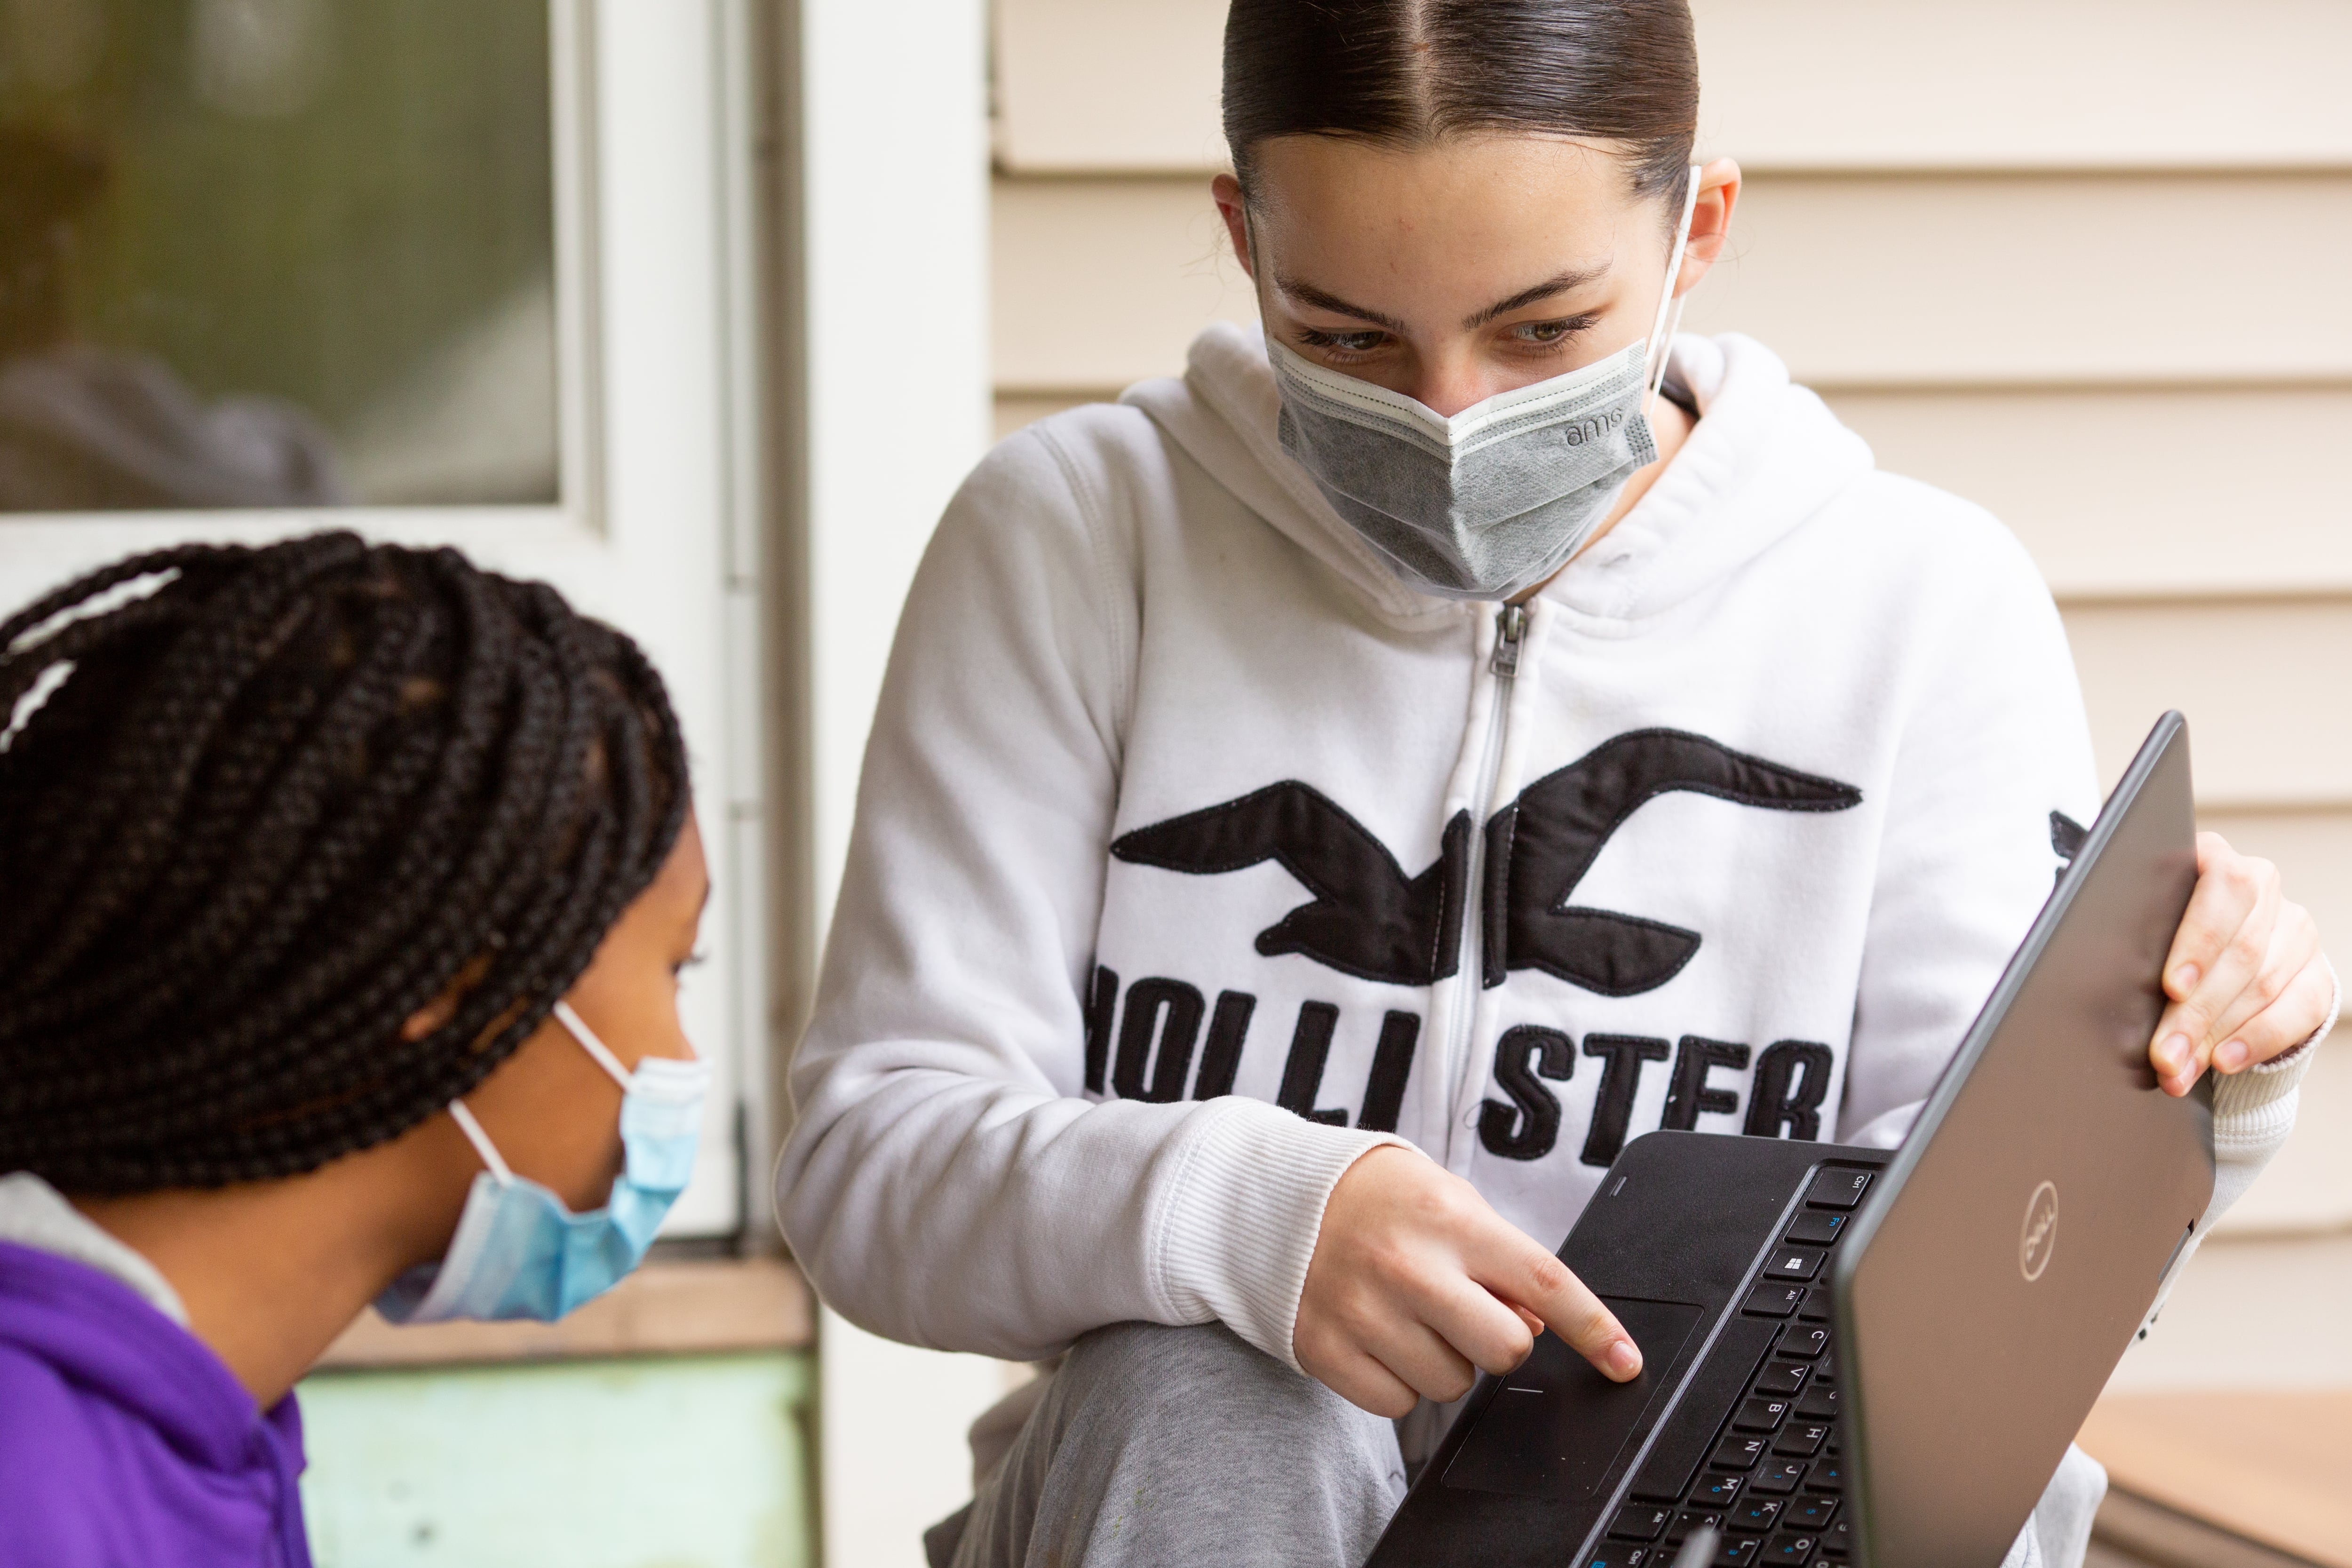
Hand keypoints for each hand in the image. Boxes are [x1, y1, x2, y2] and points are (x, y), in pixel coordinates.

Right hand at [1295, 1145, 1640, 1417]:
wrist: (1273, 1198)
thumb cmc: (1377, 1200)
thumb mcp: (1448, 1204)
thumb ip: (1497, 1260)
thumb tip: (1536, 1325)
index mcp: (1450, 1221)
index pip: (1543, 1281)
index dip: (1594, 1328)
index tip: (1626, 1362)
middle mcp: (1408, 1266)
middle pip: (1504, 1348)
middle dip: (1501, 1340)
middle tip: (1466, 1310)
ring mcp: (1363, 1311)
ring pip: (1452, 1384)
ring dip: (1445, 1360)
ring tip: (1409, 1314)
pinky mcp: (1326, 1350)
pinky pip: (1398, 1404)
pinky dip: (1399, 1382)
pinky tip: (1379, 1337)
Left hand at [2149, 831, 2330, 1096]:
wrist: (2201, 958)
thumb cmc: (2151, 934)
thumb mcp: (2136, 923)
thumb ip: (2128, 932)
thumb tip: (2093, 973)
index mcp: (2212, 857)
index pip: (2221, 888)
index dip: (2198, 942)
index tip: (2171, 986)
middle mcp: (2261, 886)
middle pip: (2239, 950)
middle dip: (2195, 1011)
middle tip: (2163, 1053)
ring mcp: (2294, 929)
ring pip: (2263, 984)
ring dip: (2216, 1034)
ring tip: (2178, 1067)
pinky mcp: (2315, 972)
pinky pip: (2299, 1009)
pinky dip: (2257, 1039)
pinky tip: (2224, 1060)